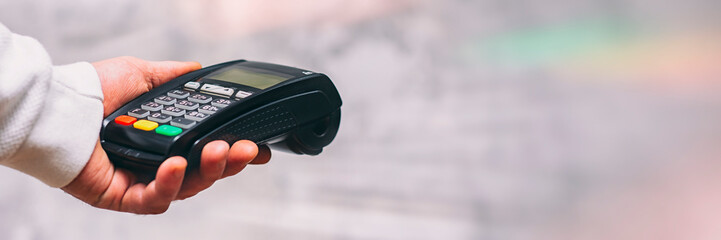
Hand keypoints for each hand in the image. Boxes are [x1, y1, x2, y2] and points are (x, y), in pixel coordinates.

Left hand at [61, 57, 270, 213]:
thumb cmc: (90, 93)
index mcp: (166, 139)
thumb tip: (197, 69)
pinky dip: (168, 184)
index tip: (255, 145)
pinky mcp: (122, 197)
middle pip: (205, 173)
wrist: (56, 107)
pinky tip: (175, 165)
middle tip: (244, 148)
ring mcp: (141, 181)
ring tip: (217, 152)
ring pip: (186, 189)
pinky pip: (153, 200)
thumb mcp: (140, 75)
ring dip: (207, 172)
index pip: (208, 150)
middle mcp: (157, 163)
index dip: (233, 150)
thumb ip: (172, 76)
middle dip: (229, 162)